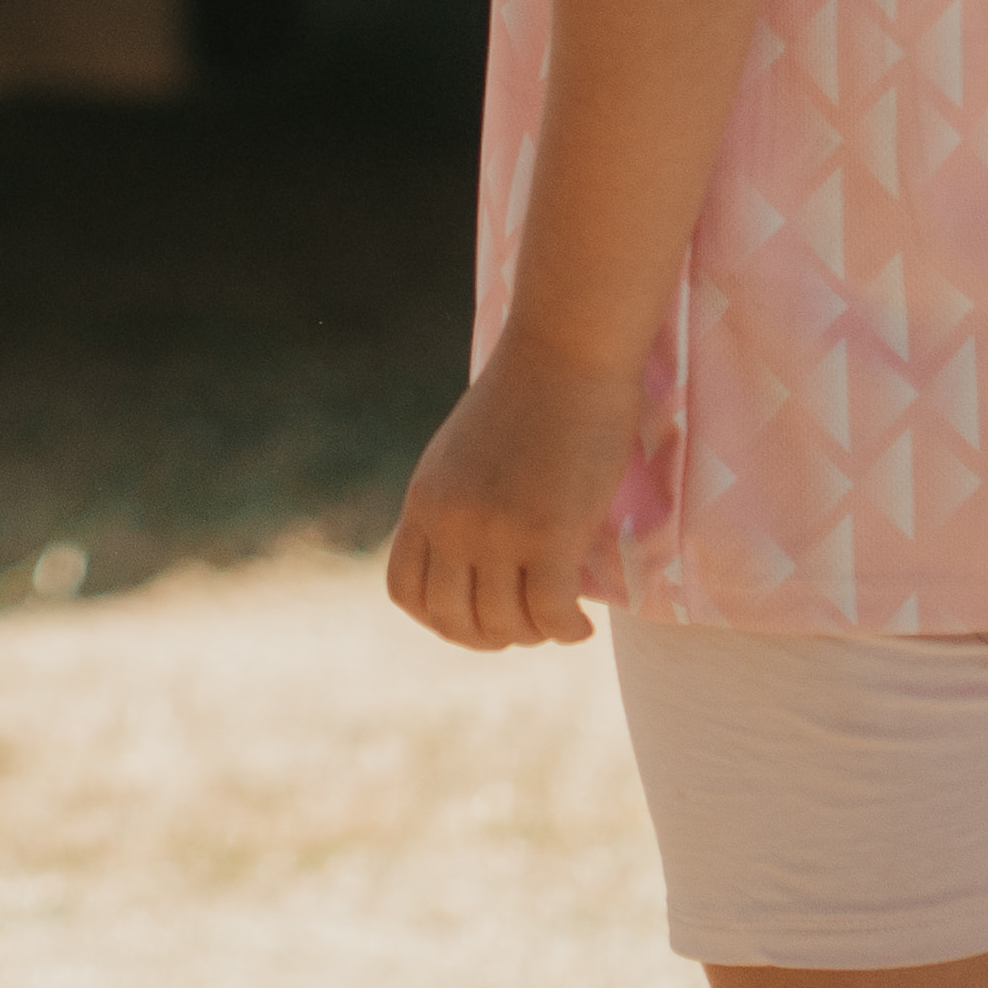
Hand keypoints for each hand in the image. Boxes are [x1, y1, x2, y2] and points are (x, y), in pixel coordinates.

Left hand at [384, 350, 635, 650]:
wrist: (565, 350)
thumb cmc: (529, 397)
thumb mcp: (465, 454)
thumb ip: (458, 504)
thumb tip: (470, 562)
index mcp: (424, 500)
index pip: (406, 592)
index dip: (442, 620)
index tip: (480, 618)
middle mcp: (449, 521)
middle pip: (453, 619)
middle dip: (492, 637)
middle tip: (528, 625)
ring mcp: (495, 529)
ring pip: (503, 625)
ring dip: (534, 635)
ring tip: (559, 619)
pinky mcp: (547, 532)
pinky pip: (549, 613)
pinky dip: (566, 630)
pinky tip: (581, 625)